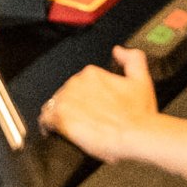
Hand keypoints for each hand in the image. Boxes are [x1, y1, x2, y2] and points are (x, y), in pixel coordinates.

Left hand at [41, 48, 160, 159]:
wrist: (135, 136)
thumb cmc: (139, 115)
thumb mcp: (141, 80)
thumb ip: (132, 59)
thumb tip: (118, 51)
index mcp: (91, 73)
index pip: (79, 83)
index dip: (85, 97)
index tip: (93, 107)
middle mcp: (76, 83)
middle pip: (67, 94)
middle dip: (74, 106)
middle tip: (87, 120)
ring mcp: (66, 100)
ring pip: (55, 105)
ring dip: (61, 115)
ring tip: (74, 128)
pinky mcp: (59, 117)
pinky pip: (45, 119)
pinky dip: (49, 125)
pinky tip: (56, 132)